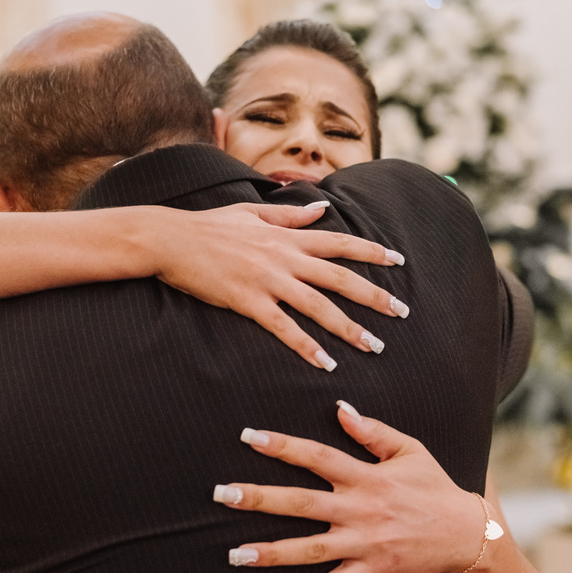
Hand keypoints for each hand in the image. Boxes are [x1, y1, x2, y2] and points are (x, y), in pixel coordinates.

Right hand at [150, 202, 408, 368]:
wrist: (170, 239)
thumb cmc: (209, 225)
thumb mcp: (252, 212)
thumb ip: (289, 214)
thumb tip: (321, 209)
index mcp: (287, 236)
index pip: (340, 243)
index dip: (372, 251)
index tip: (398, 260)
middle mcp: (284, 257)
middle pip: (340, 278)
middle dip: (374, 296)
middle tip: (401, 312)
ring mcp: (267, 280)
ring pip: (319, 307)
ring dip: (349, 328)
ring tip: (373, 346)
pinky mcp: (248, 302)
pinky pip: (284, 328)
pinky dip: (307, 347)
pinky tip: (325, 363)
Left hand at [212, 401, 488, 572]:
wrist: (466, 532)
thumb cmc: (434, 486)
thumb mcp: (409, 450)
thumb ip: (373, 431)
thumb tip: (340, 408)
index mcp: (367, 476)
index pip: (318, 456)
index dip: (283, 446)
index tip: (249, 437)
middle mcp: (360, 509)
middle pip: (302, 502)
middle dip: (260, 498)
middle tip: (223, 494)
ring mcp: (364, 543)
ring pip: (310, 548)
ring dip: (271, 552)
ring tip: (235, 554)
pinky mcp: (372, 570)